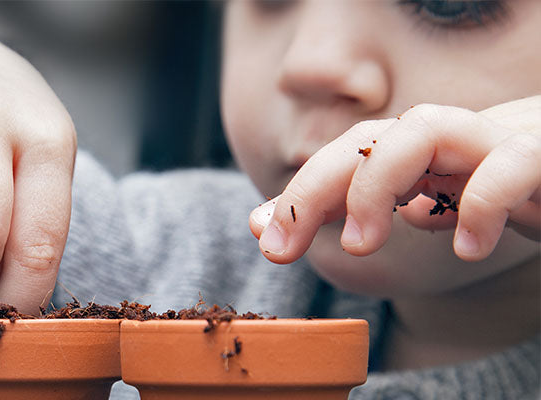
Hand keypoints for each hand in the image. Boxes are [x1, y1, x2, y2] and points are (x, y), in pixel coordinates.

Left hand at [250, 96, 539, 262]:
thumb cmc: (522, 186)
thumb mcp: (445, 204)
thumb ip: (381, 211)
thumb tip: (311, 223)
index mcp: (428, 149)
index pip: (349, 155)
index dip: (301, 191)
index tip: (265, 239)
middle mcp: (456, 136)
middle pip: (371, 138)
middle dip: (315, 187)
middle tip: (282, 245)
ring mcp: (503, 138)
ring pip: (427, 129)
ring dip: (377, 184)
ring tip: (359, 244)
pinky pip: (513, 164)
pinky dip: (482, 202)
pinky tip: (464, 247)